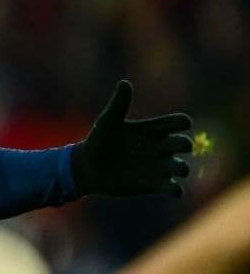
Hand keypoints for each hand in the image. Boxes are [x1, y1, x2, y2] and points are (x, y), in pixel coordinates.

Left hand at [71, 80, 192, 196]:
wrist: (88, 167)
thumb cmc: (99, 141)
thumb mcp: (108, 121)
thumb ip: (118, 104)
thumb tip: (125, 83)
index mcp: (153, 129)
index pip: (178, 122)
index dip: (182, 122)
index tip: (181, 124)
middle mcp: (160, 147)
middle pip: (184, 144)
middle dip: (185, 145)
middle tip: (178, 146)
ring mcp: (158, 167)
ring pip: (181, 168)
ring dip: (182, 169)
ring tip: (176, 169)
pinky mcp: (153, 185)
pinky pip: (173, 189)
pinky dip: (176, 190)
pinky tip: (171, 188)